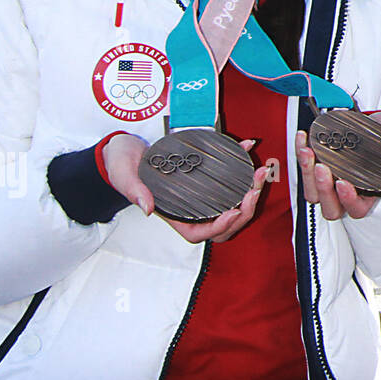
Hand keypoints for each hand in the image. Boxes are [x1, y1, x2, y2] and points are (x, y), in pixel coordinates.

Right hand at [102, 132, 274, 243]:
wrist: (124, 148)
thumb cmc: (122, 167)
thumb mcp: (124, 176)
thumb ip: (135, 191)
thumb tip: (147, 208)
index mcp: (172, 214)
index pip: (199, 233)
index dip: (219, 227)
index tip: (233, 211)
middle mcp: (189, 207)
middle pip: (223, 222)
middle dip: (244, 209)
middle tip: (255, 187)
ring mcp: (200, 193)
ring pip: (232, 203)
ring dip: (249, 191)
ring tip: (259, 172)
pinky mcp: (205, 176)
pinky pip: (229, 178)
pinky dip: (241, 164)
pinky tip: (247, 146)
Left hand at [294, 110, 380, 220]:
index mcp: (371, 192)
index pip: (357, 208)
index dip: (348, 200)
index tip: (344, 182)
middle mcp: (349, 190)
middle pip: (330, 207)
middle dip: (323, 189)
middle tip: (323, 167)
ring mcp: (333, 179)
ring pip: (313, 193)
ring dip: (307, 173)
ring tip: (310, 151)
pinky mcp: (321, 164)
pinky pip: (305, 168)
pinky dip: (301, 153)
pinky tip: (304, 139)